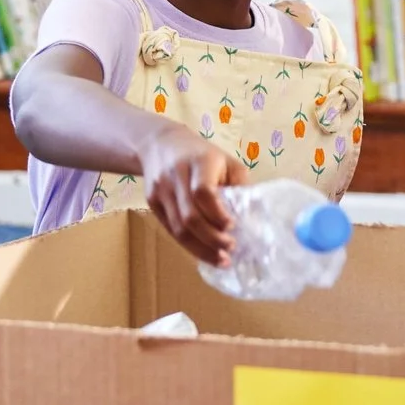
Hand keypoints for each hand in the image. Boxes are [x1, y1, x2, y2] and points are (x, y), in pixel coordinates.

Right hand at [137, 126, 249, 265]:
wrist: (159, 144)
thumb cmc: (200, 154)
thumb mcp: (225, 160)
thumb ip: (239, 184)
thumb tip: (252, 216)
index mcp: (198, 162)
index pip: (203, 192)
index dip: (218, 214)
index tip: (232, 227)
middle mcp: (176, 176)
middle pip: (189, 216)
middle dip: (211, 238)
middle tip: (230, 250)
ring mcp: (161, 190)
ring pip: (178, 227)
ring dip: (200, 248)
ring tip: (220, 260)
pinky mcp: (152, 202)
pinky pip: (170, 229)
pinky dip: (188, 245)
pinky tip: (203, 253)